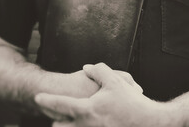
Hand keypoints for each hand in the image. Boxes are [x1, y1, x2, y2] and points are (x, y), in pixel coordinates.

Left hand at [35, 63, 169, 126]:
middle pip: (58, 126)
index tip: (37, 97)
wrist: (151, 124)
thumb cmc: (133, 103)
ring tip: (69, 120)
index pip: (59, 104)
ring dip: (67, 126)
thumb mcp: (116, 81)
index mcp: (86, 110)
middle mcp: (85, 126)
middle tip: (56, 114)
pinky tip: (88, 124)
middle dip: (54, 119)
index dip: (46, 100)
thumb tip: (87, 68)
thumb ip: (99, 71)